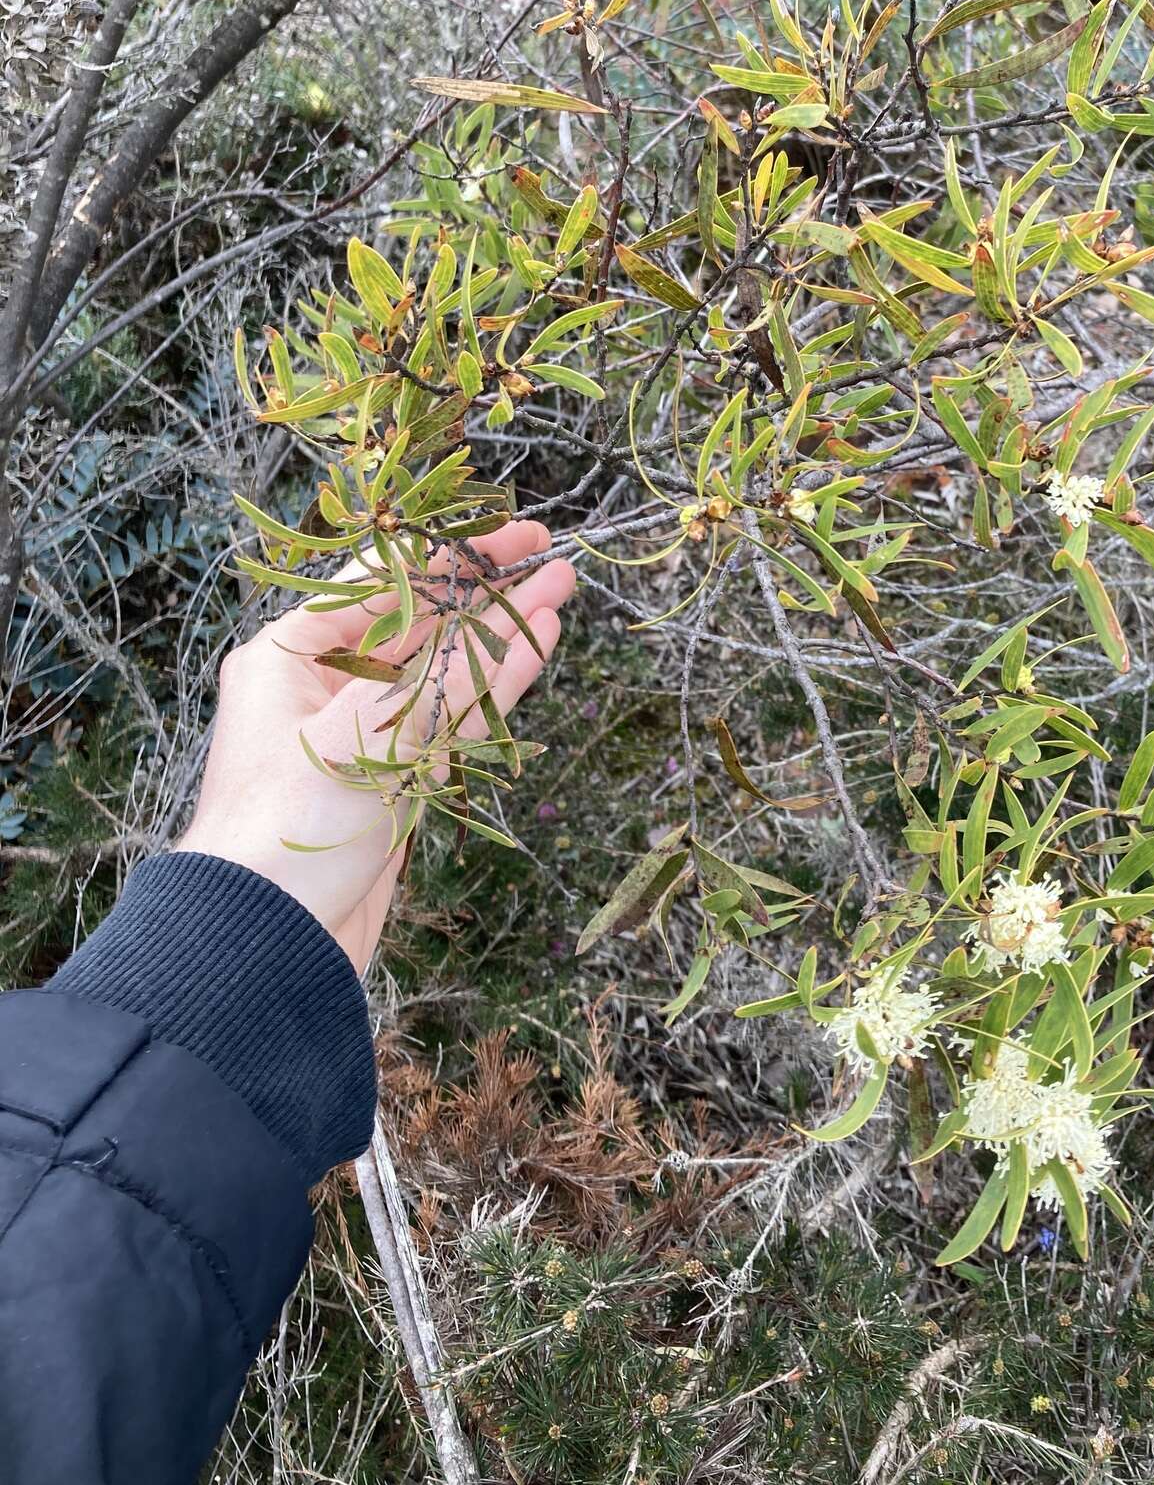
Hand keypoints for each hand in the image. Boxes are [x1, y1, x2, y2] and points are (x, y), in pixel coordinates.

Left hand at [178, 519, 575, 972]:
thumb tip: (534, 615)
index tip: (521, 535)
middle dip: (484, 589)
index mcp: (289, 655)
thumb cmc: (290, 828)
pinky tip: (534, 651)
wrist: (264, 948)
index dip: (458, 551)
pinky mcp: (389, 781)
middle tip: (550, 557)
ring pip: (441, 668)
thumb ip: (459, 676)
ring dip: (499, 634)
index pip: (386, 580)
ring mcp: (359, 735)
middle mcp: (321, 686)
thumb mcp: (373, 735)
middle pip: (418, 619)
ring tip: (559, 595)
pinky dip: (492, 687)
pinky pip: (449, 720)